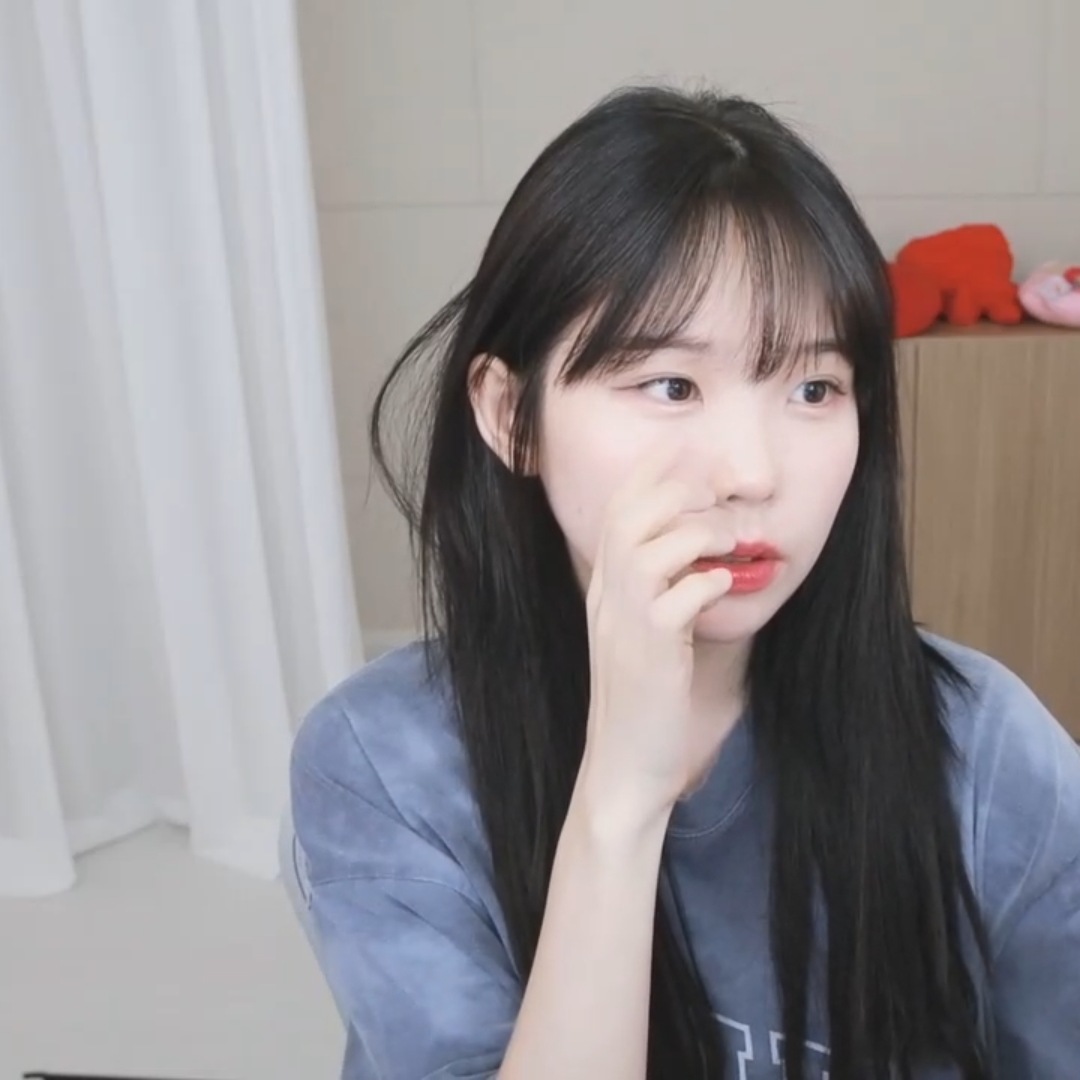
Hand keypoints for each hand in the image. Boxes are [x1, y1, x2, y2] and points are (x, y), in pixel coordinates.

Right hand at [578, 449, 734, 826]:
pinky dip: (707, 582)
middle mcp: (608, 597)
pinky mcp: (650, 652)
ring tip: (732, 542)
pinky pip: (677, 598)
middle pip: (631, 515)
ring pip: (651, 546)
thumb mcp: (647, 635)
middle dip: (679, 490)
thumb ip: (666, 592)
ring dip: (700, 534)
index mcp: (606, 589)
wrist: (625, 765)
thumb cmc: (646, 699)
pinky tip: (726, 585)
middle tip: (721, 490)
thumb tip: (708, 558)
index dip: (653, 473)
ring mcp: (624, 623)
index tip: (690, 450)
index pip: (619, 511)